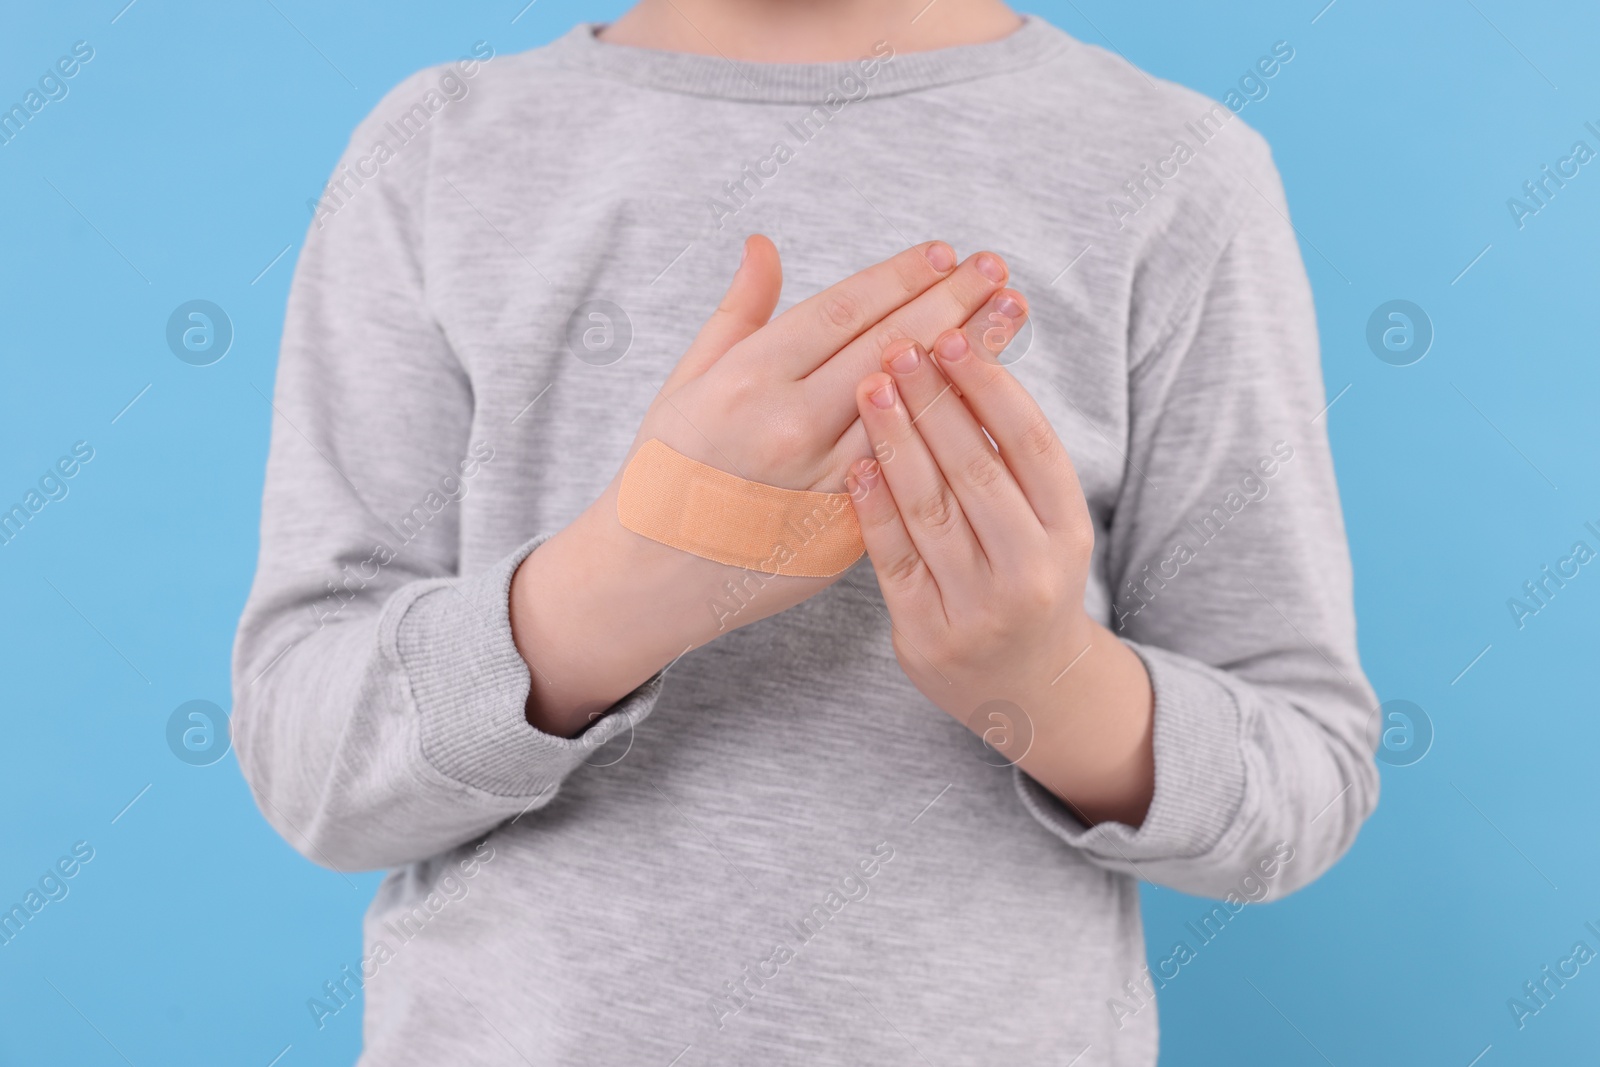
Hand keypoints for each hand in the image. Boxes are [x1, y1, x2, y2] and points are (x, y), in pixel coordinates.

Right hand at [512, 235, 1028, 735]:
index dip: (902, 277)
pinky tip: (987, 404)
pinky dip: (950, 434)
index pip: (843, 312)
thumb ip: (737, 314)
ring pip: (912, 410)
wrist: (647, 580)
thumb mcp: (685, 382)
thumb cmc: (664, 473)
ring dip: (967, 360)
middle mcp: (788, 427)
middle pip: (890, 351)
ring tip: (1010, 318)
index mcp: (747, 381)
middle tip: (1000, 269)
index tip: (947, 252)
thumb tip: (764, 243)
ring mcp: (819, 483)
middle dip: (952, 303)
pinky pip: (909, 474)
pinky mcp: (841, 533)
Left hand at [846, 321, 1155, 826]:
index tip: (950, 336)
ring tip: (869, 387)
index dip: (990, 387)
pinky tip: (856, 464)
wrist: (1025, 689)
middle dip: (933, 403)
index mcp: (1069, 531)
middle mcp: (1031, 571)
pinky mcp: (928, 635)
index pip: (1031, 444)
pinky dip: (873, 509)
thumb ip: (1011, 456)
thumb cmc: (1024, 578)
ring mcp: (978, 608)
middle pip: (976, 471)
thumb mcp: (1045, 522)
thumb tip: (967, 353)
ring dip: (897, 442)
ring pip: (931, 511)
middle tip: (897, 347)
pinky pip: (895, 560)